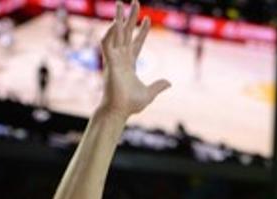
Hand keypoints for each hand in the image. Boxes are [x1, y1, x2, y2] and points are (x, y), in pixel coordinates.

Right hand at [100, 1, 169, 116]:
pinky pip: (107, 43)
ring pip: (116, 33)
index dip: (142, 31)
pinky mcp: (108, 62)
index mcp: (130, 64)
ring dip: (118, 18)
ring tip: (121, 3)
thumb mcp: (149, 94)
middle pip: (126, 33)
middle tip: (136, 2)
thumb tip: (169, 83)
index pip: (136, 43)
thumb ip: (158, 86)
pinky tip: (117, 22)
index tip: (148, 19)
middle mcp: (121, 58)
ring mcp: (114, 59)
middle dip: (131, 18)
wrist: (119, 111)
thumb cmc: (130, 105)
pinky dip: (110, 32)